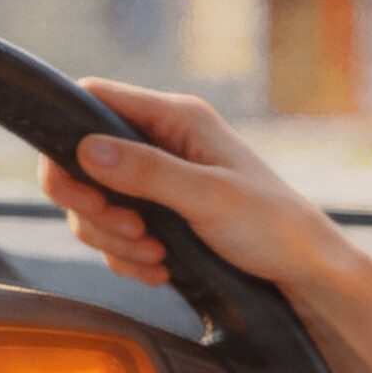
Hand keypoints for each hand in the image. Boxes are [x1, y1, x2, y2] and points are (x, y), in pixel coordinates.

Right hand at [36, 77, 369, 297]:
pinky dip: (127, 257)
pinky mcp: (157, 215)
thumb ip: (148, 172)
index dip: (68, 140)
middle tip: (131, 233)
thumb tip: (87, 150)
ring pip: (94, 204)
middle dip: (94, 208)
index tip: (78, 191)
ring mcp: (156, 180)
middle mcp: (160, 142)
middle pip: (82, 161)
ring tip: (155, 257)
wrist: (303, 272)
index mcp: (175, 118)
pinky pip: (113, 234)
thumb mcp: (210, 197)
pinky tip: (159, 270)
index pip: (93, 100)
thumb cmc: (272, 225)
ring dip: (113, 240)